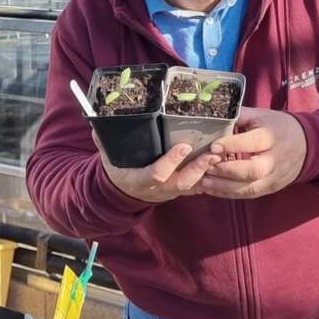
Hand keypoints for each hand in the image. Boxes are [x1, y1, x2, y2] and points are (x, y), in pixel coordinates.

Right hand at [98, 141, 221, 204]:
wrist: (122, 193)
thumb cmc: (118, 171)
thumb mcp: (108, 159)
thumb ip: (104, 142)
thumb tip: (97, 124)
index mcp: (140, 180)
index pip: (157, 174)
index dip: (171, 162)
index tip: (184, 147)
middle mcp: (158, 189)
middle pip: (181, 183)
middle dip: (198, 168)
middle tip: (212, 153)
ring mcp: (170, 192)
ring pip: (192, 186)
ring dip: (207, 171)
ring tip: (219, 154)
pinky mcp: (179, 191)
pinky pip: (197, 187)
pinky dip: (209, 177)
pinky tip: (220, 163)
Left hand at [199, 108, 306, 198]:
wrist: (306, 145)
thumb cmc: (277, 127)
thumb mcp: (261, 115)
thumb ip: (239, 116)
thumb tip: (214, 114)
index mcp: (272, 137)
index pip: (253, 143)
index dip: (232, 145)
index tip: (213, 146)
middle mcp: (275, 160)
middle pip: (252, 170)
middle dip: (226, 170)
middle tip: (206, 166)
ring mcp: (274, 177)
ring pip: (250, 188)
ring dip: (224, 186)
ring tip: (204, 182)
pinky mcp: (271, 188)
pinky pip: (249, 194)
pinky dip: (229, 194)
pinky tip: (213, 189)